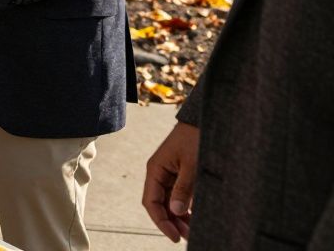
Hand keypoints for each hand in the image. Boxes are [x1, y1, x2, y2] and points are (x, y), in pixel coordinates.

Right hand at [143, 121, 199, 241]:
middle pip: (159, 204)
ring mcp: (170, 173)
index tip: (174, 236)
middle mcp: (160, 173)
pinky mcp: (181, 173)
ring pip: (169, 201)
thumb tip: (176, 211)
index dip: (161, 221)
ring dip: (178, 217)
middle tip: (187, 237)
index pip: (151, 202)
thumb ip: (183, 189)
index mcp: (155, 169)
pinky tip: (194, 216)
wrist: (205, 120)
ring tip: (192, 230)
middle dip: (171, 222)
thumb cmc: (196, 138)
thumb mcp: (192, 165)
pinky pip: (179, 195)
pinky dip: (185, 207)